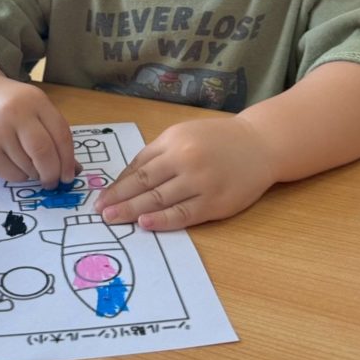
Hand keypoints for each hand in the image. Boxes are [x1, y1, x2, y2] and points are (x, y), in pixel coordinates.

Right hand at [0, 75, 76, 187]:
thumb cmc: (14, 106)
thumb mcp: (38, 110)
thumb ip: (57, 136)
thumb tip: (74, 171)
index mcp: (35, 101)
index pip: (60, 134)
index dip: (68, 160)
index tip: (69, 175)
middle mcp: (14, 114)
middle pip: (42, 151)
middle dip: (53, 172)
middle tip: (54, 181)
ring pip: (27, 167)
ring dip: (36, 174)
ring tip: (31, 164)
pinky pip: (11, 175)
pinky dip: (20, 176)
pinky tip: (16, 163)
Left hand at [93, 117, 275, 230]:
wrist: (261, 144)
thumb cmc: (218, 140)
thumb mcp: (184, 134)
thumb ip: (158, 153)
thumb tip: (127, 178)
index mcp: (174, 141)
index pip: (139, 166)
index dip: (118, 184)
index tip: (101, 197)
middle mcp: (185, 159)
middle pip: (144, 182)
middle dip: (119, 198)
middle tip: (99, 211)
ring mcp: (201, 181)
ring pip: (160, 199)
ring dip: (133, 210)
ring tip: (113, 219)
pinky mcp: (215, 202)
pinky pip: (184, 213)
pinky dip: (163, 220)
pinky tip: (145, 224)